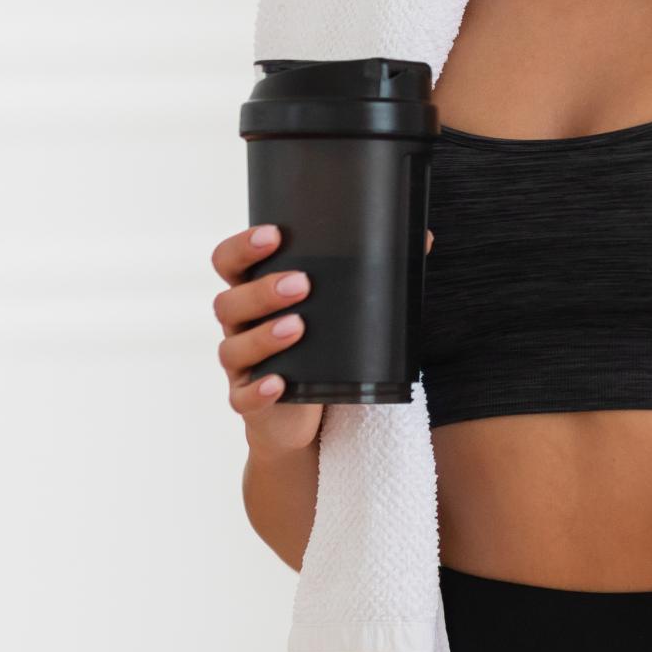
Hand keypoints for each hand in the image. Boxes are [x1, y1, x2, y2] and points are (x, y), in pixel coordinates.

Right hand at [211, 223, 433, 458]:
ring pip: (233, 347)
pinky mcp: (248, 402)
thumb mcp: (342, 311)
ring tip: (299, 327)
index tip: (274, 235)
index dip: (243, 246)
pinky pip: (242, 397)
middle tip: (302, 283)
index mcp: (255, 292)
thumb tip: (424, 237)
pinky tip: (279, 382)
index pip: (229, 262)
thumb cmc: (324, 348)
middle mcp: (240, 325)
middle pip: (228, 301)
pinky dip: (259, 390)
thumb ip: (373, 275)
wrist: (309, 416)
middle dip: (262, 291)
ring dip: (264, 336)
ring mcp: (240, 366)